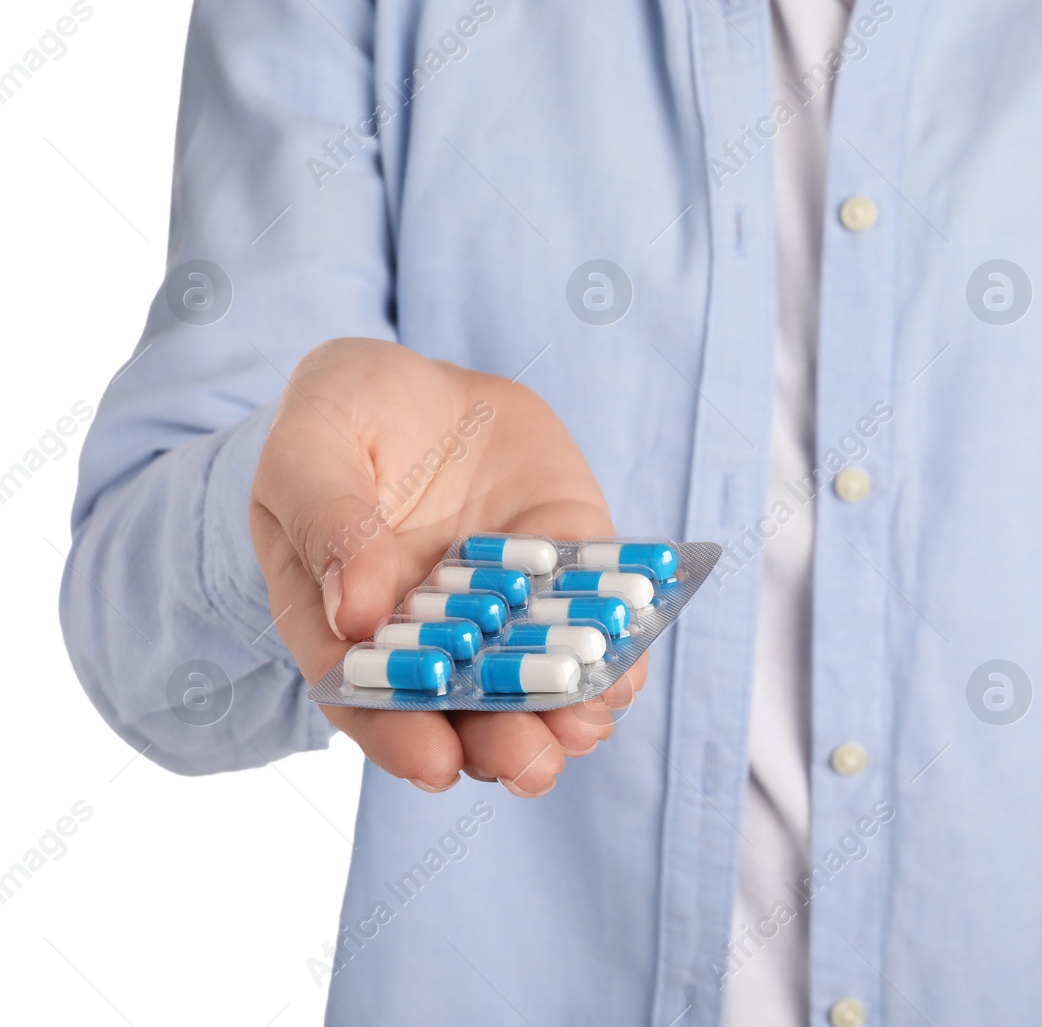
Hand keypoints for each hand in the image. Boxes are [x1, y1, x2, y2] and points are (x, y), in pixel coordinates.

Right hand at [250, 338, 643, 795]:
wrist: (423, 382)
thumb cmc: (342, 417)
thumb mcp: (310, 446)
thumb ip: (326, 519)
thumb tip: (353, 613)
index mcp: (347, 623)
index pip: (368, 698)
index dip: (398, 735)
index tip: (433, 763)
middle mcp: (432, 633)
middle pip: (461, 708)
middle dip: (499, 743)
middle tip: (530, 765)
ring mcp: (506, 605)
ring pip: (533, 677)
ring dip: (563, 713)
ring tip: (583, 726)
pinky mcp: (566, 566)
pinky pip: (591, 615)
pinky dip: (614, 648)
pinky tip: (624, 667)